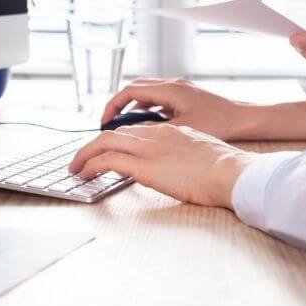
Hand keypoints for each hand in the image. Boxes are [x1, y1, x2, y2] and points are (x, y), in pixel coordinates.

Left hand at [68, 124, 255, 207]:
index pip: (134, 130)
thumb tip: (178, 165)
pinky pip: (106, 160)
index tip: (106, 149)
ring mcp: (148, 148)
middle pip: (114, 134)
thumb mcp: (201, 153)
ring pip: (104, 143)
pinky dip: (90, 165)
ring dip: (85, 155)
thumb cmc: (225, 169)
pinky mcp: (143, 165)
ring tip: (75, 168)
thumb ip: (183, 153)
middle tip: (82, 158)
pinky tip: (83, 174)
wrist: (230, 172)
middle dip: (94, 145)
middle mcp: (155, 135)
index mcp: (170, 131)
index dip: (116, 140)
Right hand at [101, 78, 258, 141]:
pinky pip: (159, 99)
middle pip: (136, 88)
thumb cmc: (219, 123)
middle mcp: (173, 84)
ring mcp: (179, 89)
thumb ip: (155, 130)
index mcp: (169, 89)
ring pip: (147, 93)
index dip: (113, 105)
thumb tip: (132, 136)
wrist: (244, 118)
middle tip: (109, 123)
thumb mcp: (182, 129)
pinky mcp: (185, 97)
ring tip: (125, 126)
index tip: (104, 121)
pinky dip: (148, 109)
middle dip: (120, 105)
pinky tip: (148, 126)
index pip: (130, 91)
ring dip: (134, 107)